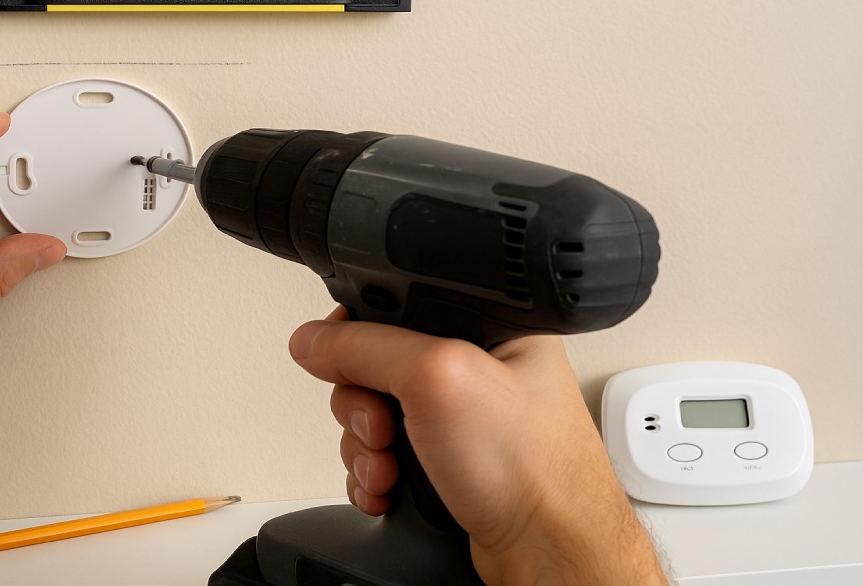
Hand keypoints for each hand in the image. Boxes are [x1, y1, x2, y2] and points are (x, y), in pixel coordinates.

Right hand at [289, 308, 665, 584]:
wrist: (548, 556)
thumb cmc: (535, 470)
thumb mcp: (438, 379)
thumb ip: (366, 347)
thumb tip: (314, 340)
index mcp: (488, 326)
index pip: (399, 305)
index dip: (362, 330)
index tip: (343, 353)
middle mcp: (474, 369)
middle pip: (374, 366)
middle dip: (363, 404)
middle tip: (386, 426)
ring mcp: (459, 421)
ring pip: (372, 416)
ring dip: (365, 448)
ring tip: (393, 468)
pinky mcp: (446, 463)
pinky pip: (382, 457)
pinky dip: (374, 476)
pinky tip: (392, 490)